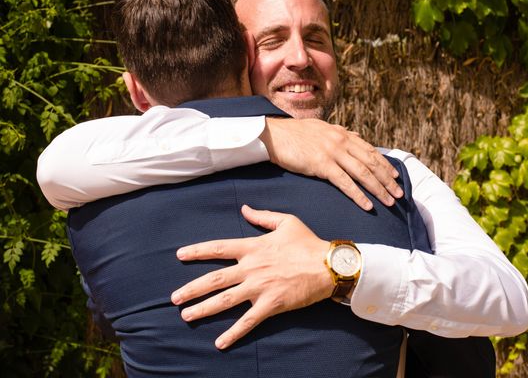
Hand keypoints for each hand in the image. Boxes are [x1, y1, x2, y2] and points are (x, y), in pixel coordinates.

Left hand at [170, 205, 333, 349]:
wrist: (328, 265)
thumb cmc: (308, 242)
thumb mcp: (286, 221)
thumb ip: (262, 216)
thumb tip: (245, 209)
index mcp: (253, 247)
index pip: (218, 248)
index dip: (197, 251)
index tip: (179, 255)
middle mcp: (252, 268)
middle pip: (215, 279)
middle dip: (192, 288)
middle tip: (174, 298)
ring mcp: (260, 288)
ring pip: (225, 300)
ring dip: (203, 309)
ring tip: (186, 315)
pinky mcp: (271, 304)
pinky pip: (248, 321)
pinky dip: (233, 333)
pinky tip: (220, 343)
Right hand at [261, 117, 402, 209]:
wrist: (274, 135)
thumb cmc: (295, 133)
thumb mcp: (321, 128)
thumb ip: (339, 133)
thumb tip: (354, 135)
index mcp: (342, 134)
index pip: (370, 150)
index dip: (385, 164)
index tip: (395, 176)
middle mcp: (341, 141)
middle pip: (371, 163)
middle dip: (387, 180)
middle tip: (399, 194)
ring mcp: (333, 153)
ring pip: (363, 173)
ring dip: (378, 189)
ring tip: (389, 202)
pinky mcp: (322, 165)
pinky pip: (345, 183)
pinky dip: (358, 195)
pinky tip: (367, 205)